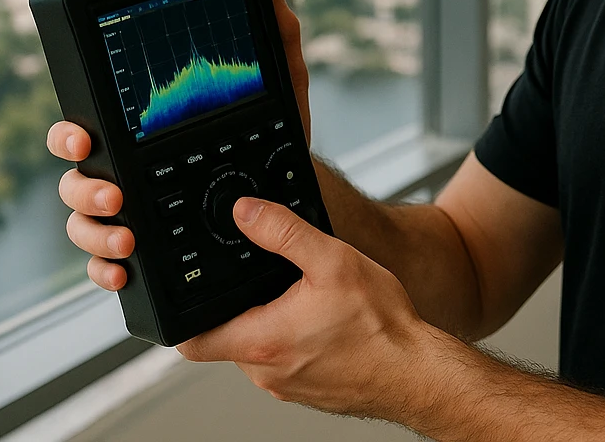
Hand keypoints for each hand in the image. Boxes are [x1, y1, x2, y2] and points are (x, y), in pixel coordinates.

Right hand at [46, 0, 313, 292]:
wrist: (291, 196)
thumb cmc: (274, 134)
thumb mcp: (280, 85)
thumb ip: (275, 34)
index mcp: (140, 130)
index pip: (86, 125)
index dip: (70, 134)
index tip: (85, 139)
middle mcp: (125, 169)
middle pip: (74, 179)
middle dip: (83, 187)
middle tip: (115, 194)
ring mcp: (128, 211)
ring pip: (83, 223)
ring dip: (95, 232)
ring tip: (128, 236)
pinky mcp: (142, 247)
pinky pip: (103, 263)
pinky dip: (103, 269)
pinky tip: (122, 270)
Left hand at [177, 197, 445, 419]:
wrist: (418, 373)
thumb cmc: (382, 327)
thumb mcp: (332, 260)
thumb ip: (283, 232)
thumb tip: (246, 212)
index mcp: (261, 341)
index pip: (191, 340)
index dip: (186, 314)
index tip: (197, 291)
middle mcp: (266, 372)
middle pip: (226, 338)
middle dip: (243, 306)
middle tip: (274, 282)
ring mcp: (286, 387)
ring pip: (258, 349)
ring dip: (272, 323)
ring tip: (307, 300)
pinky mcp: (308, 392)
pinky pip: (286, 362)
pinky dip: (296, 340)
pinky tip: (326, 323)